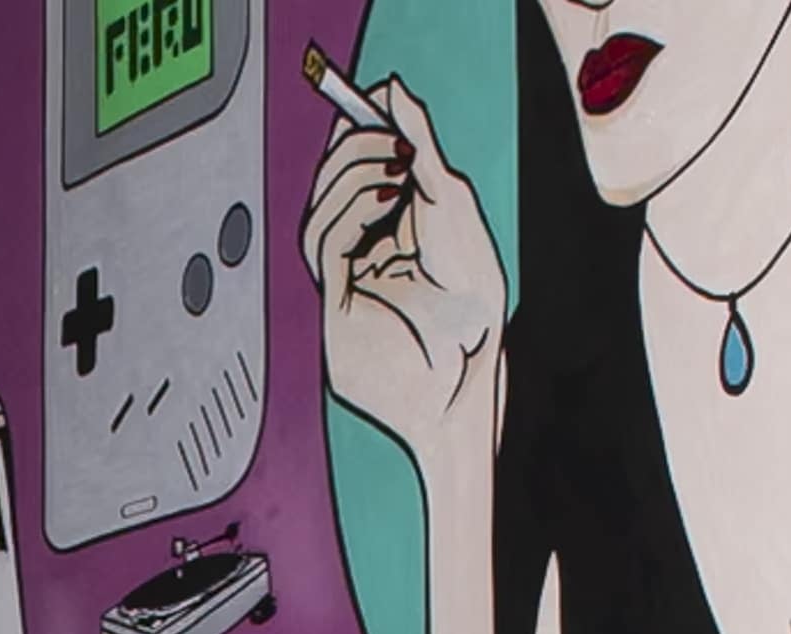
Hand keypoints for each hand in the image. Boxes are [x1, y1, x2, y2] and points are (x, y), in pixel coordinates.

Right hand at [306, 74, 501, 462]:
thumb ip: (424, 152)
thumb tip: (395, 95)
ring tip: (393, 160)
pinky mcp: (337, 309)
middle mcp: (363, 261)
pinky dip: (349, 209)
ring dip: (351, 176)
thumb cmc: (472, 314)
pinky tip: (385, 193)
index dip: (360, 137)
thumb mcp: (455, 209)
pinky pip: (324, 246)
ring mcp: (346, 286)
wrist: (468, 382)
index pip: (357, 176)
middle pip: (330, 192)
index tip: (375, 102)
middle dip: (353, 150)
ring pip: (318, 216)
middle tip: (385, 130)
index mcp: (391, 240)